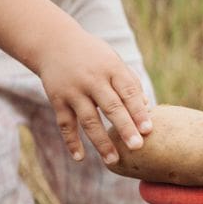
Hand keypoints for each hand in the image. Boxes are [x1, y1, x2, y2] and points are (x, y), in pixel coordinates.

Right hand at [36, 27, 153, 162]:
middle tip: (137, 147)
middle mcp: (93, 80)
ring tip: (113, 160)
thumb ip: (130, 82)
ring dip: (101, 142)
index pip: (128, 92)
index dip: (139, 111)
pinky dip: (71, 141)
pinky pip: (65, 124)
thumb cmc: (93, 56)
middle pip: (111, 107)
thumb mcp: (113, 61)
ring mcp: (73, 91)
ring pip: (89, 120)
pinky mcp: (57, 100)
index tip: (149, 130)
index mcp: (111, 69)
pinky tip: (80, 157)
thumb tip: (146, 107)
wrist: (53, 43)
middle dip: (125, 128)